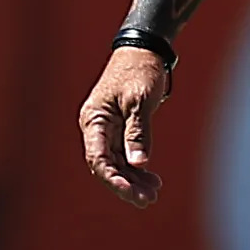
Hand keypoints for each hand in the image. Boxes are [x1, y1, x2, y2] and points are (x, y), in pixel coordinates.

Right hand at [79, 48, 171, 207]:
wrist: (144, 49)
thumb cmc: (140, 70)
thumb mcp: (140, 101)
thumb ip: (138, 132)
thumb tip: (137, 164)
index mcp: (94, 119)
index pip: (99, 159)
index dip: (115, 179)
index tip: (134, 193)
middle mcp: (96, 127)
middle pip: (106, 166)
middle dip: (126, 185)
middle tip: (149, 200)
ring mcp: (106, 128)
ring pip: (116, 162)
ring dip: (133, 179)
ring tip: (154, 193)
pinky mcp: (118, 128)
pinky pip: (124, 154)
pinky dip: (137, 167)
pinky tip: (152, 179)